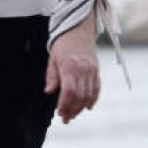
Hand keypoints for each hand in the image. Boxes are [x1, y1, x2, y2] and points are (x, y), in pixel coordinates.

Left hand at [44, 7, 98, 123]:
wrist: (78, 29)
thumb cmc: (62, 44)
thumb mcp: (52, 58)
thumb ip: (52, 76)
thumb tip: (49, 92)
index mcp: (70, 66)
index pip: (69, 91)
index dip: (64, 105)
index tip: (59, 112)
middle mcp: (83, 69)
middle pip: (79, 96)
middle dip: (72, 110)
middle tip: (65, 119)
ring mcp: (92, 70)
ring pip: (89, 95)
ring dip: (81, 108)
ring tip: (73, 114)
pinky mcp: (97, 70)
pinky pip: (97, 88)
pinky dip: (93, 99)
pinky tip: (87, 107)